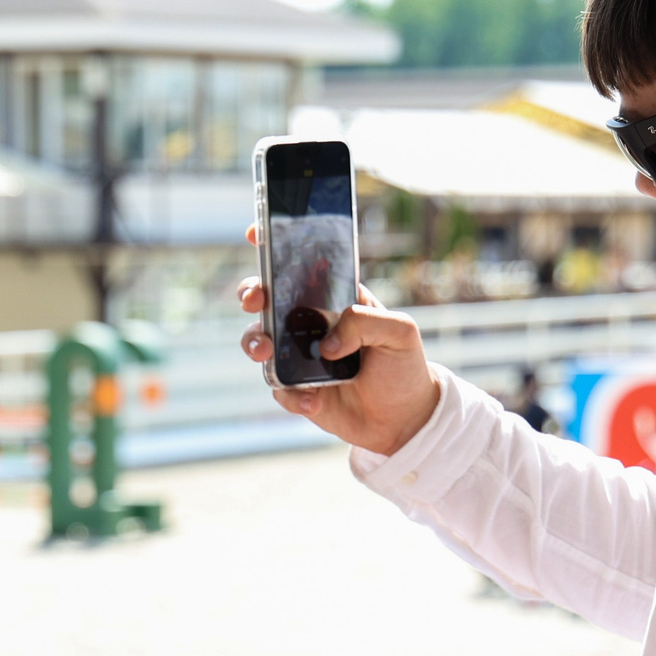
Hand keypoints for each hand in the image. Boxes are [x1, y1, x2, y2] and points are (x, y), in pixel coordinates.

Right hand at [237, 224, 440, 457]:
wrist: (403, 421)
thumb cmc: (403, 368)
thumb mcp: (400, 333)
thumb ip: (366, 321)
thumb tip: (327, 342)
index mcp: (335, 300)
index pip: (302, 267)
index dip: (276, 248)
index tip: (257, 234)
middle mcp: (311, 324)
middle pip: (267, 299)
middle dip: (252, 293)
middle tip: (255, 300)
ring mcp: (299, 356)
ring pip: (260, 341)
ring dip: (255, 343)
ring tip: (266, 353)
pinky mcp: (296, 390)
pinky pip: (278, 387)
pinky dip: (290, 394)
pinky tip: (313, 401)